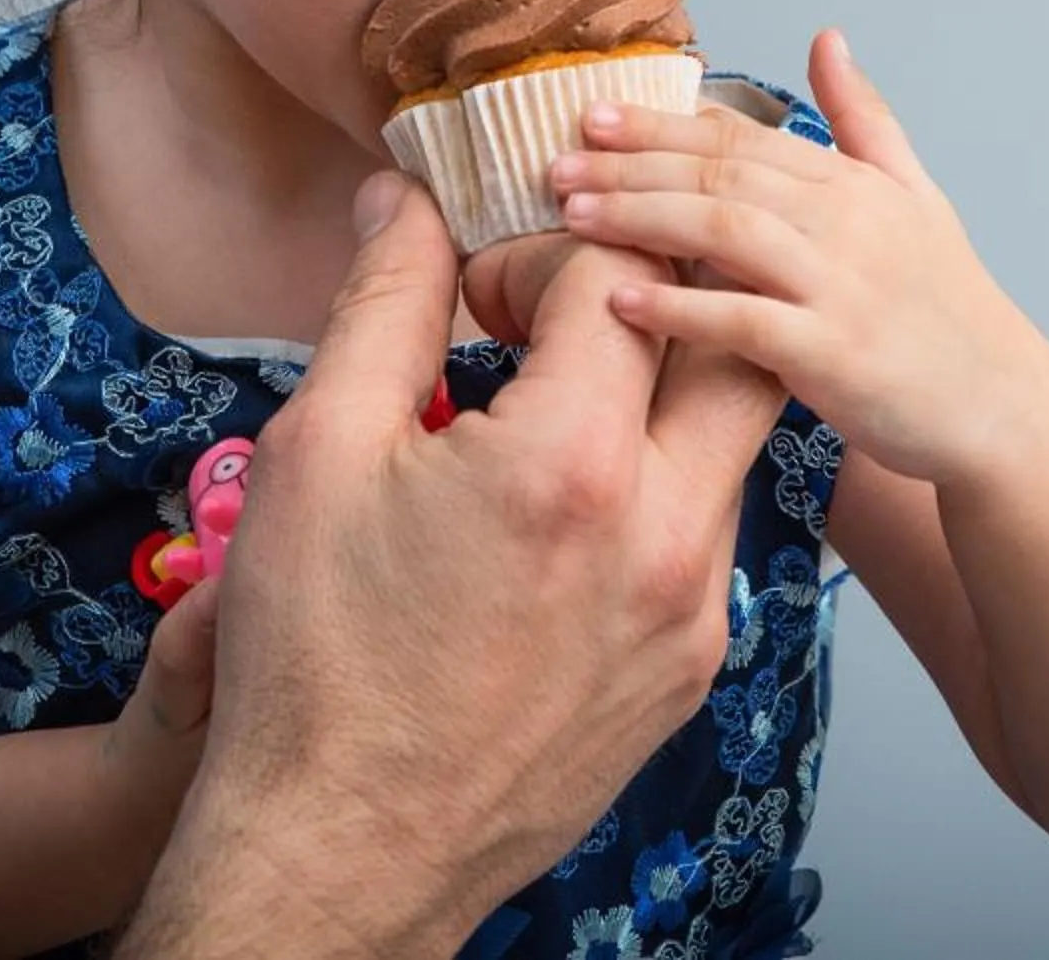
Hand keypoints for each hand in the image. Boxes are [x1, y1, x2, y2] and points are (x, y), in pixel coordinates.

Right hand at [114, 169, 789, 957]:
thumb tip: (405, 199)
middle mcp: (666, 533)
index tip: (480, 288)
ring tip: (567, 393)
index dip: (543, 248)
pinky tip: (572, 500)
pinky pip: (710, 530)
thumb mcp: (318, 448)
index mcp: (572, 464)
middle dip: (659, 294)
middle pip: (734, 340)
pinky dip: (660, 482)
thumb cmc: (315, 661)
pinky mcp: (692, 665)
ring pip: (732, 438)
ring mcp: (693, 608)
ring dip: (664, 389)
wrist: (344, 849)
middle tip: (569, 303)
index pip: (620, 275)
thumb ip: (382, 301)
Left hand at [549, 30, 1048, 486]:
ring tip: (572, 214)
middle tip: (557, 158)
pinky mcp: (835, 354)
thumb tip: (827, 37)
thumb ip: (862, 118)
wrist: (1000, 405)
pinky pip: (743, 321)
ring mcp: (842, 285)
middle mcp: (847, 222)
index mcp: (854, 183)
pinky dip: (679, 307)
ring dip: (641, 216)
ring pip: (726, 230)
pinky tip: (619, 298)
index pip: (742, 138)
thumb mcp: (916, 195)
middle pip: (721, 173)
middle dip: (632, 161)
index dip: (663, 123)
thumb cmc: (948, 306)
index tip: (595, 114)